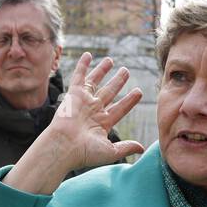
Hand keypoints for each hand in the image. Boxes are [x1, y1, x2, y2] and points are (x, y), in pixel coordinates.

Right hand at [4, 53, 144, 194]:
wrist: (64, 146)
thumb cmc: (85, 152)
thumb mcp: (110, 151)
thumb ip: (126, 147)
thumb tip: (142, 148)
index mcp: (103, 123)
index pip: (120, 108)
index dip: (129, 100)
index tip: (138, 92)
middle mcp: (94, 111)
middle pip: (109, 92)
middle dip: (118, 82)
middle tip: (126, 71)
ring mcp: (84, 102)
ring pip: (96, 82)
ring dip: (103, 71)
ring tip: (111, 61)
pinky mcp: (73, 95)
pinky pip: (79, 76)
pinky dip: (83, 65)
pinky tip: (88, 55)